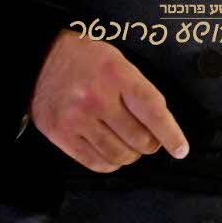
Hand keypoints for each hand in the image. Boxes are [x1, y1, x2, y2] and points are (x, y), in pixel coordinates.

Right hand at [29, 29, 189, 172]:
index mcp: (116, 75)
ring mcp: (77, 118)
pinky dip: (110, 163)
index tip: (180, 149)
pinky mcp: (61, 134)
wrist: (41, 59)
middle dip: (149, 143)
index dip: (170, 134)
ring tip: (127, 143)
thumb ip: (140, 91)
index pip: (152, 111)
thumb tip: (161, 126)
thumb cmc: (85, 60)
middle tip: (147, 138)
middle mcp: (97, 97)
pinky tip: (111, 152)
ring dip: (130, 154)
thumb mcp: (118, 62)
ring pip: (119, 155)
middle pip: (139, 139)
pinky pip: (96, 163)